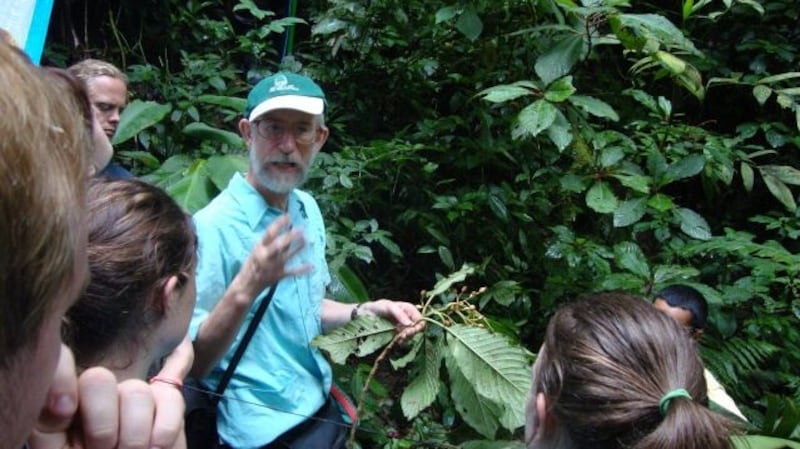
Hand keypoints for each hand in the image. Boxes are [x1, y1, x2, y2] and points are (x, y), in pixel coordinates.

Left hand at [29, 345, 185, 448]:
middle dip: (102, 424)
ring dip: (134, 435)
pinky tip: (158, 437)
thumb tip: (62, 403)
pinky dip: (166, 421)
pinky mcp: (167, 403)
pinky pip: (171, 397)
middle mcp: (99, 395)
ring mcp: (134, 397)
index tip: (64, 412)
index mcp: (66, 405)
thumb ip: (48, 426)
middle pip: (98, 378)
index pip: (59, 365)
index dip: (61, 378)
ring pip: (135, 391)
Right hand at [236, 214, 310, 300]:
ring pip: (286, 256)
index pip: (269, 233)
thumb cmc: (254, 264)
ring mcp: (272, 266)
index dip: (279, 224)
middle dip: (289, 237)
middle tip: (301, 229)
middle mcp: (265, 256)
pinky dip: (302, 269)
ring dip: (297, 249)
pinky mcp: (278, 276)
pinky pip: (292, 272)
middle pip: (278, 245)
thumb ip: (271, 242)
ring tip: (306, 241)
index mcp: (259, 247)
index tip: (288, 216)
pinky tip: (311, 266)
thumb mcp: (258, 251)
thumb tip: (285, 230)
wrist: (246, 286)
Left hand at [359, 299, 425, 343]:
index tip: (410, 331)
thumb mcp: (389, 307)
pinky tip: (397, 342)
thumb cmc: (378, 307)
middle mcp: (409, 319)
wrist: (366, 315)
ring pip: (411, 336)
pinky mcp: (398, 336)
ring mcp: (404, 328)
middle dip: (411, 333)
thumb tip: (410, 324)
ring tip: (398, 339)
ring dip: (406, 339)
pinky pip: (404, 341)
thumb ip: (400, 314)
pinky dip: (401, 342)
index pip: (421, 320)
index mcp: (409, 310)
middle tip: (403, 336)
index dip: (418, 326)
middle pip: (418, 330)